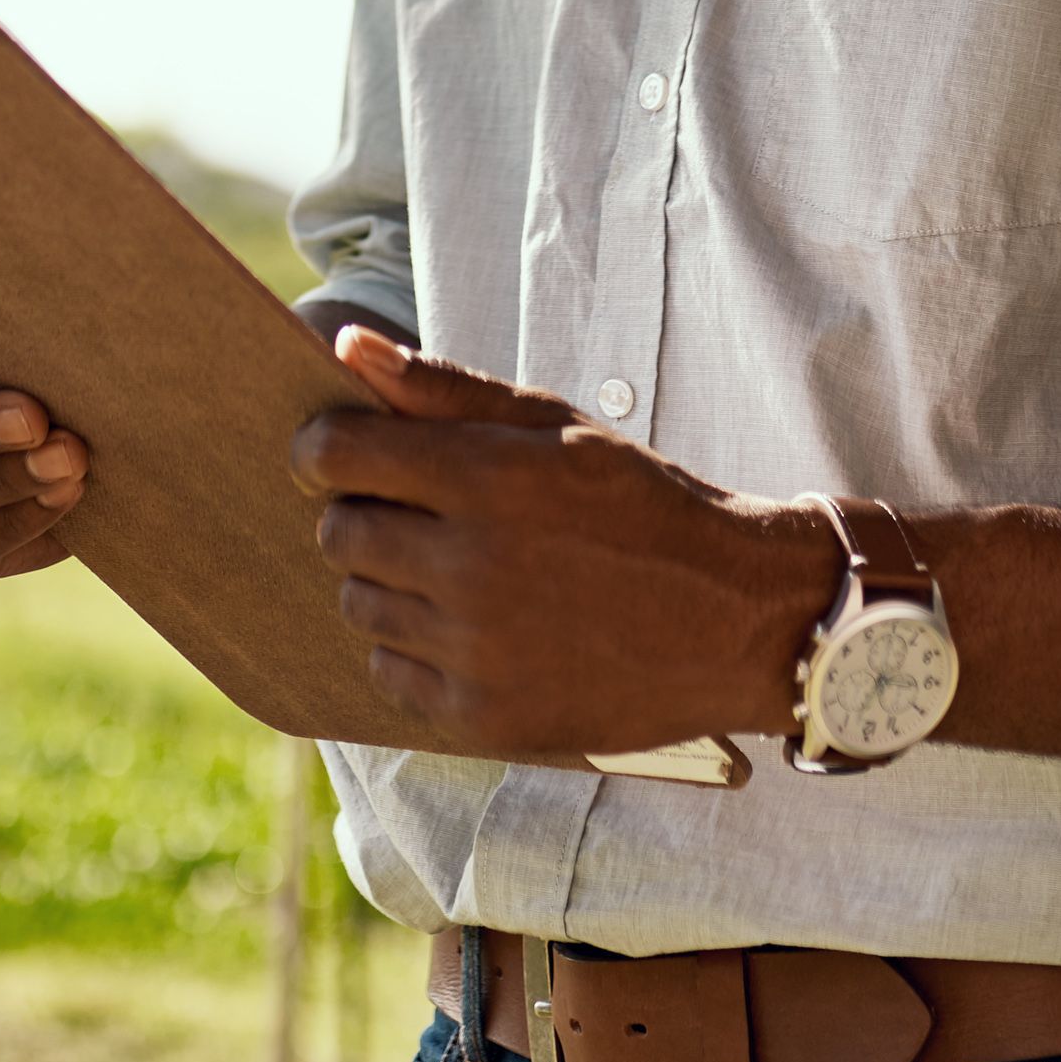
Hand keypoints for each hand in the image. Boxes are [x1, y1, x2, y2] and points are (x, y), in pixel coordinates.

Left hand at [286, 328, 832, 759]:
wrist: (736, 617)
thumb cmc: (642, 504)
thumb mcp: (557, 426)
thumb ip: (446, 389)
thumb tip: (348, 345)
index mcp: (487, 478)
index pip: (334, 454)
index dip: (324, 447)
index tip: (339, 453)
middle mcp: (471, 566)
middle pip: (339, 534)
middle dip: (364, 515)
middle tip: (420, 515)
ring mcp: (475, 650)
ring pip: (361, 605)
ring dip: (390, 584)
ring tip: (460, 573)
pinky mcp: (485, 716)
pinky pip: (391, 675)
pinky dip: (416, 652)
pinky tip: (474, 631)